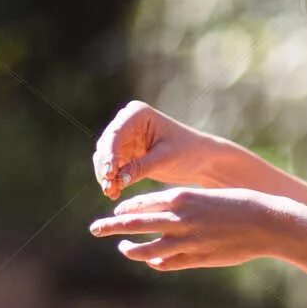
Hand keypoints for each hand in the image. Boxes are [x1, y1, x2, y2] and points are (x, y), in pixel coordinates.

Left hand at [88, 187, 284, 270]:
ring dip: (130, 249)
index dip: (127, 209)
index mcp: (182, 198)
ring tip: (121, 247)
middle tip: (94, 228)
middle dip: (111, 226)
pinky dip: (155, 262)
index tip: (118, 212)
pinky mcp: (196, 259)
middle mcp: (179, 219)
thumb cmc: (240, 205)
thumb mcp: (207, 197)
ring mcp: (186, 241)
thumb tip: (164, 212)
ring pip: (146, 249)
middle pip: (135, 224)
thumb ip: (185, 206)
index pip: (142, 203)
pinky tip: (150, 260)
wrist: (265, 222)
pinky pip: (166, 263)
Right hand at [92, 101, 228, 198]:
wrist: (201, 159)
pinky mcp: (126, 154)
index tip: (109, 174)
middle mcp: (127, 122)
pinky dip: (112, 179)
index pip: (116, 134)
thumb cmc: (188, 152)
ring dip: (106, 176)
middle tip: (109, 188)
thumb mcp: (165, 159)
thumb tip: (117, 180)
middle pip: (106, 146)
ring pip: (105, 158)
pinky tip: (114, 193)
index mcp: (137, 114)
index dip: (109, 155)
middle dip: (105, 168)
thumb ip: (141, 168)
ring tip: (111, 193)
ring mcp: (125, 138)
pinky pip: (112, 168)